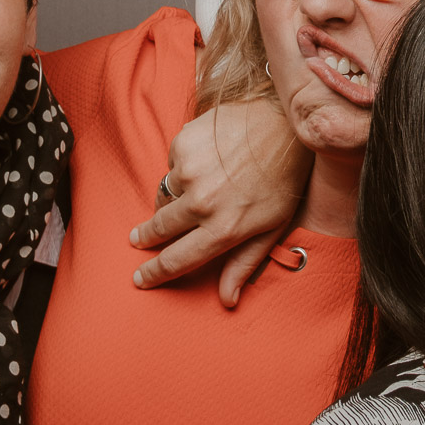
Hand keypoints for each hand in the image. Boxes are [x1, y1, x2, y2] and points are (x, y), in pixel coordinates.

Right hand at [130, 98, 309, 307]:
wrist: (285, 124)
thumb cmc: (285, 179)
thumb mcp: (273, 227)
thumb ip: (244, 263)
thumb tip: (227, 300)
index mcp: (223, 229)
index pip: (176, 260)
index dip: (154, 273)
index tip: (140, 278)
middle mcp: (201, 202)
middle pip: (159, 229)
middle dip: (147, 237)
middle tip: (139, 240)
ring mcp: (189, 171)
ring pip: (164, 195)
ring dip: (173, 199)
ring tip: (197, 189)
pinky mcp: (183, 144)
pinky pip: (172, 164)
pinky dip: (184, 167)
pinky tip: (208, 160)